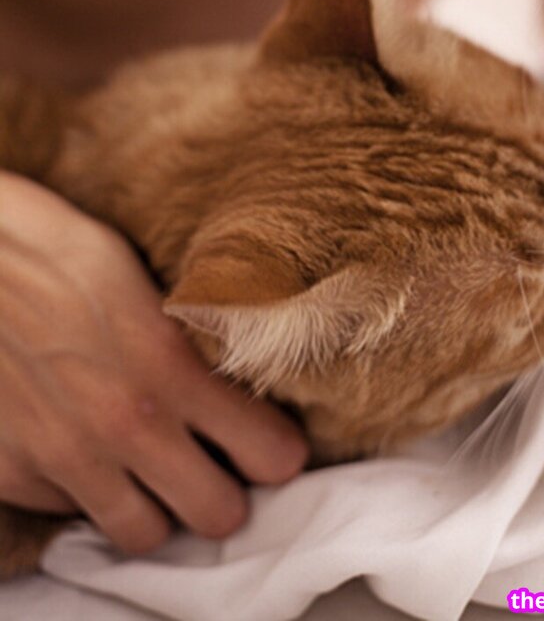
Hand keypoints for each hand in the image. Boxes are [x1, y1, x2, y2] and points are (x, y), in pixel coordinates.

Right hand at [0, 172, 307, 555]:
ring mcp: (67, 456)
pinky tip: (89, 449)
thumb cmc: (56, 249)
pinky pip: (74, 512)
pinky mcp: (15, 472)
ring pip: (146, 534)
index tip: (272, 440)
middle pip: (218, 513)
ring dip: (159, 506)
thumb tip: (235, 372)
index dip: (277, 450)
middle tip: (219, 465)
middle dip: (227, 491)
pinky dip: (89, 492)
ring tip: (156, 471)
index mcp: (172, 366)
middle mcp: (126, 423)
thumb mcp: (146, 280)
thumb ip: (191, 341)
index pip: (270, 454)